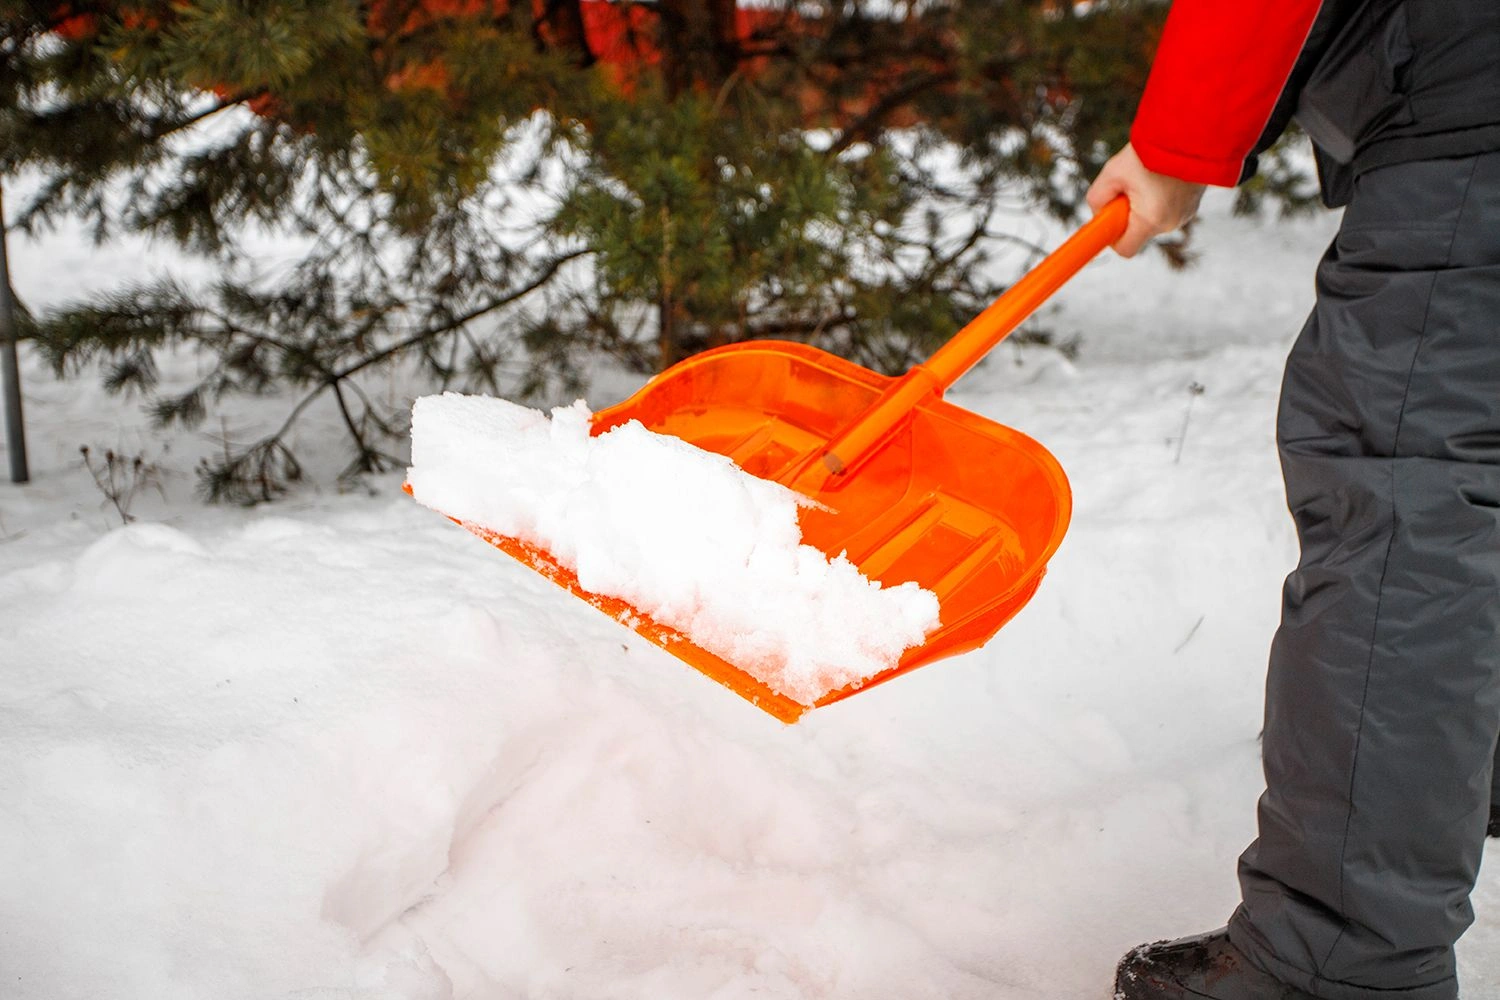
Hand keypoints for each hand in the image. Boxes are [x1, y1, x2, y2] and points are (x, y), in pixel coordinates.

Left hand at [1086, 144, 1205, 257]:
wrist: (1192, 130)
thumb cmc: (1152, 150)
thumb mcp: (1113, 172)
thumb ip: (1097, 197)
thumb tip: (1098, 211)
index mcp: (1151, 221)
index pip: (1125, 249)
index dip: (1112, 237)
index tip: (1108, 219)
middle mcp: (1171, 223)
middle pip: (1138, 231)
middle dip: (1128, 212)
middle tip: (1128, 183)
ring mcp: (1185, 214)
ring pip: (1152, 218)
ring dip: (1143, 201)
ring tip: (1148, 173)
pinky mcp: (1193, 203)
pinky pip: (1167, 207)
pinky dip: (1159, 195)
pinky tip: (1162, 173)